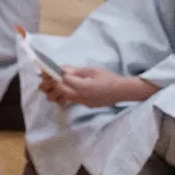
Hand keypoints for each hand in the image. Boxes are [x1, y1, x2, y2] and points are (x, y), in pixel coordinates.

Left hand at [39, 66, 159, 108]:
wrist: (123, 91)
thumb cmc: (109, 78)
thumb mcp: (93, 71)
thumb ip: (77, 71)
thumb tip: (63, 69)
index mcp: (83, 86)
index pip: (63, 81)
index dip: (56, 76)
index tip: (52, 71)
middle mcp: (81, 96)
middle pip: (61, 91)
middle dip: (54, 84)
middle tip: (51, 79)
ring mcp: (83, 102)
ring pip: (65, 98)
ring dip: (59, 92)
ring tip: (55, 86)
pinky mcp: (86, 105)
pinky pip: (72, 101)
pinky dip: (67, 96)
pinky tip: (66, 91)